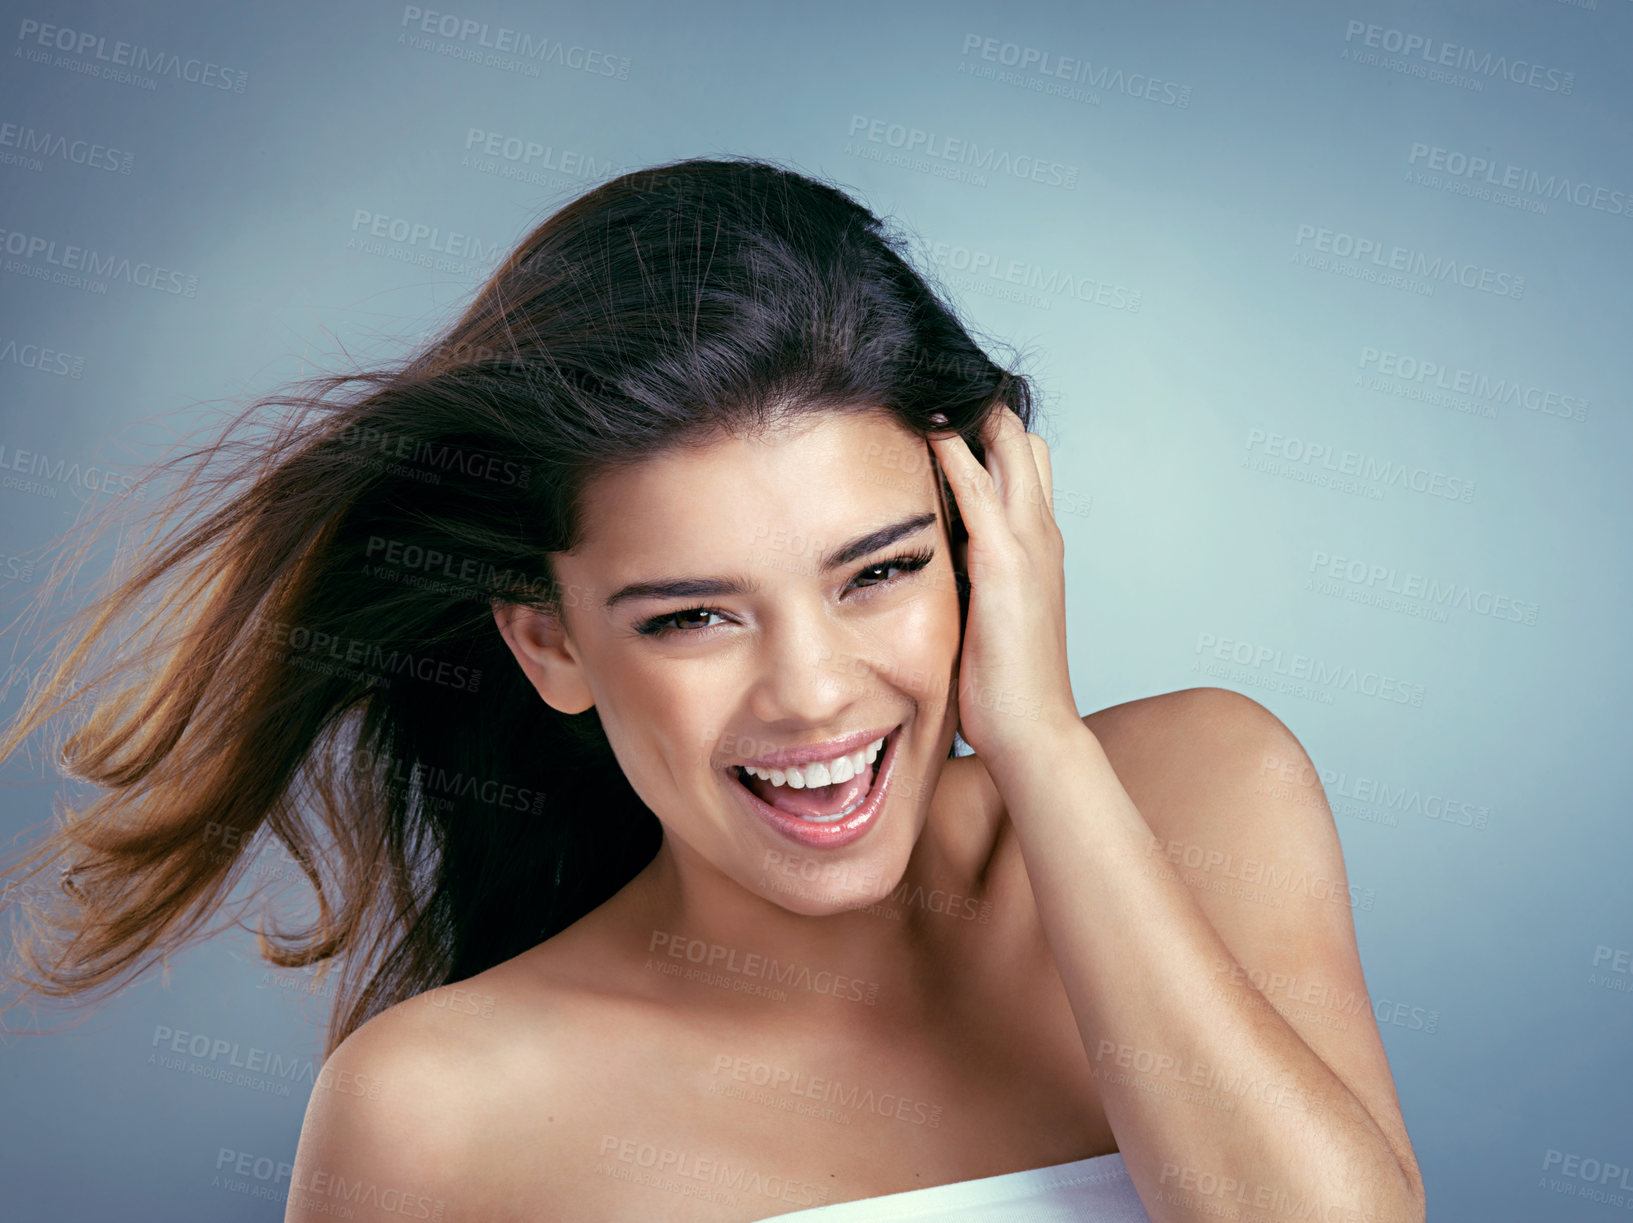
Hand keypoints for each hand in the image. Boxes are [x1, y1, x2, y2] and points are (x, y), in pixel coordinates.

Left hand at [926, 404, 1080, 778]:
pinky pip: (976, 487)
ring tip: (925, 381)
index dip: (989, 430)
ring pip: (1008, 448)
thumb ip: (973, 577)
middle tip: (929, 382)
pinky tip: (923, 425)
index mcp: (1038, 545)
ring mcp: (1028, 544)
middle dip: (981, 407)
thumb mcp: (989, 614)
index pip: (1023, 462)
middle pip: (1021, 440)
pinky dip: (953, 450)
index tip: (942, 405)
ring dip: (970, 412)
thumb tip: (935, 557)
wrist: (1034, 731)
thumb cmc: (1005, 684)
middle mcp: (1041, 533)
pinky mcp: (1004, 563)